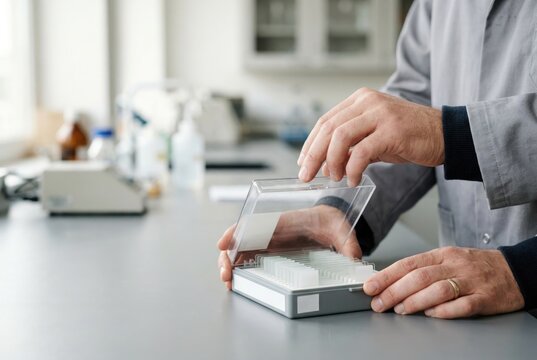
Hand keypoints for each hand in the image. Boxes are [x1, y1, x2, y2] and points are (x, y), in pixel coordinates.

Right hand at [217, 205, 361, 289]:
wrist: (331, 221)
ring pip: (241, 250)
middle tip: (226, 275)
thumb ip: (348, 244)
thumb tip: (355, 260)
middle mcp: (270, 230)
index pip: (254, 224)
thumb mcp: (341, 229)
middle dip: (228, 256)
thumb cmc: (331, 220)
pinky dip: (240, 268)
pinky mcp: (270, 250)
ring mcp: (268, 241)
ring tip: (230, 282)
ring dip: (231, 265)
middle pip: (241, 239)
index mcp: (283, 221)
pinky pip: (249, 257)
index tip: (224, 244)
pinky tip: (238, 281)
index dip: (236, 233)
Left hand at [297, 88, 443, 185]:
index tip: (303, 163)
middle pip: (328, 128)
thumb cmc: (408, 136)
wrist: (445, 134)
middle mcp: (368, 102)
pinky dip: (352, 169)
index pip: (325, 121)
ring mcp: (381, 114)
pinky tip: (353, 180)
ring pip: (340, 137)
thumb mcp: (373, 134)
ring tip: (334, 178)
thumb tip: (324, 163)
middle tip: (306, 176)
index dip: (309, 144)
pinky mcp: (392, 130)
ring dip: (331, 162)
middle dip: (313, 155)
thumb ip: (350, 143)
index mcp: (360, 99)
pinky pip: (362, 152)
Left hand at [363, 247, 524, 318]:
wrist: (514, 270)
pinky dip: (444, 311)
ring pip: (438, 290)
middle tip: (378, 303)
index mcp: (443, 254)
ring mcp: (470, 281)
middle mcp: (455, 265)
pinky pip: (462, 305)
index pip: (409, 263)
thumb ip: (424, 269)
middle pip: (419, 277)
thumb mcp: (448, 259)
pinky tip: (431, 315)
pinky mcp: (485, 298)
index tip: (370, 286)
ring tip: (400, 310)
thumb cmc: (475, 266)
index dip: (387, 275)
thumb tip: (392, 282)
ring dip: (415, 301)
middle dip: (394, 291)